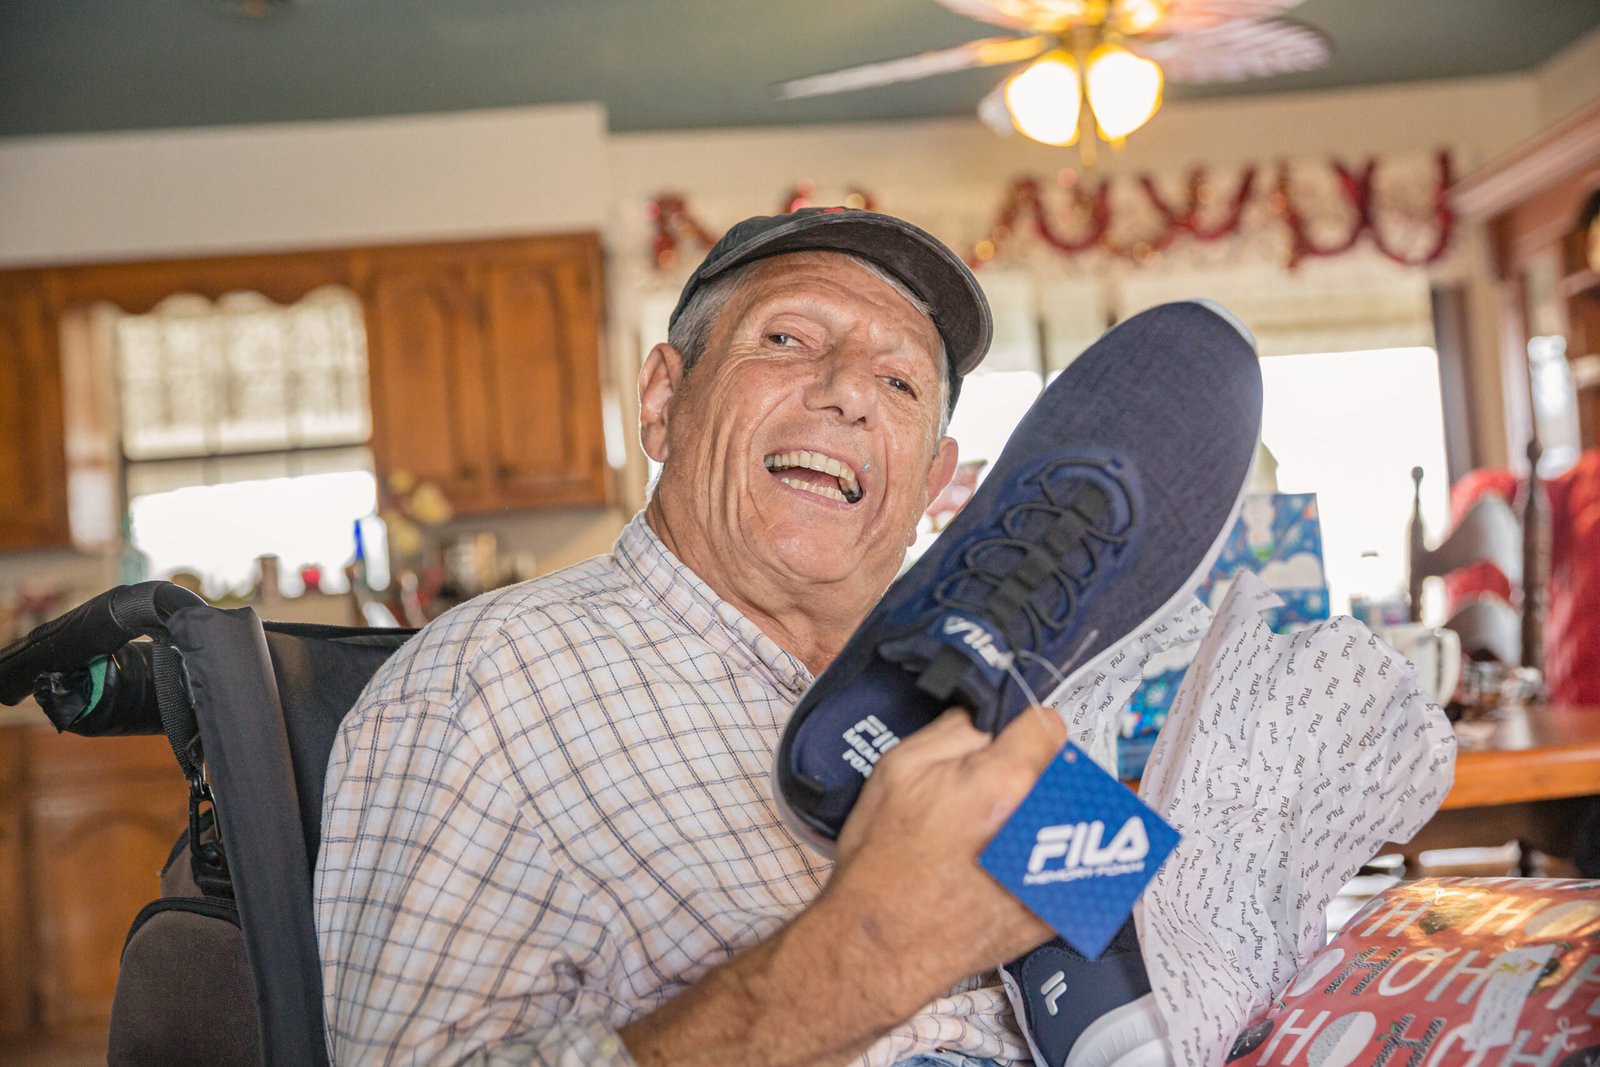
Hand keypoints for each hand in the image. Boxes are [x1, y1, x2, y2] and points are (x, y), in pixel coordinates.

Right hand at [818, 706, 1067, 1019]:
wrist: (880, 943)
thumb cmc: (881, 863)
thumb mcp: (897, 769)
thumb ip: (953, 731)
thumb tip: (985, 723)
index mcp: (1004, 782)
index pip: (1048, 724)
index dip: (1023, 729)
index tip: (1009, 742)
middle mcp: (1040, 824)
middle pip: (1068, 768)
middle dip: (1038, 769)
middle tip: (1001, 788)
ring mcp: (1055, 870)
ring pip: (1079, 814)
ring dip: (1054, 810)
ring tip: (1012, 826)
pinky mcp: (1058, 908)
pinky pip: (1081, 863)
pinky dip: (1059, 856)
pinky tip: (1019, 862)